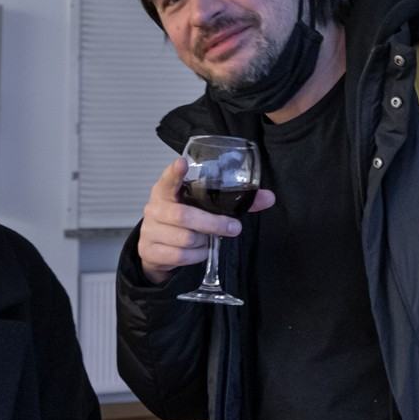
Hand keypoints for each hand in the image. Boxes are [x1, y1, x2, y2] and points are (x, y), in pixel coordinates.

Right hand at [136, 156, 276, 284]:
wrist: (155, 249)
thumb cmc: (183, 222)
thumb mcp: (201, 208)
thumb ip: (233, 201)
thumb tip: (269, 197)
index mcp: (166, 191)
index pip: (168, 179)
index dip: (174, 172)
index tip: (182, 163)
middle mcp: (155, 208)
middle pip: (184, 216)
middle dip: (213, 224)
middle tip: (234, 228)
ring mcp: (150, 230)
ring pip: (185, 239)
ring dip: (203, 242)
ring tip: (207, 239)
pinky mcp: (150, 251)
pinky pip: (180, 256)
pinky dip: (196, 256)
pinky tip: (199, 251)